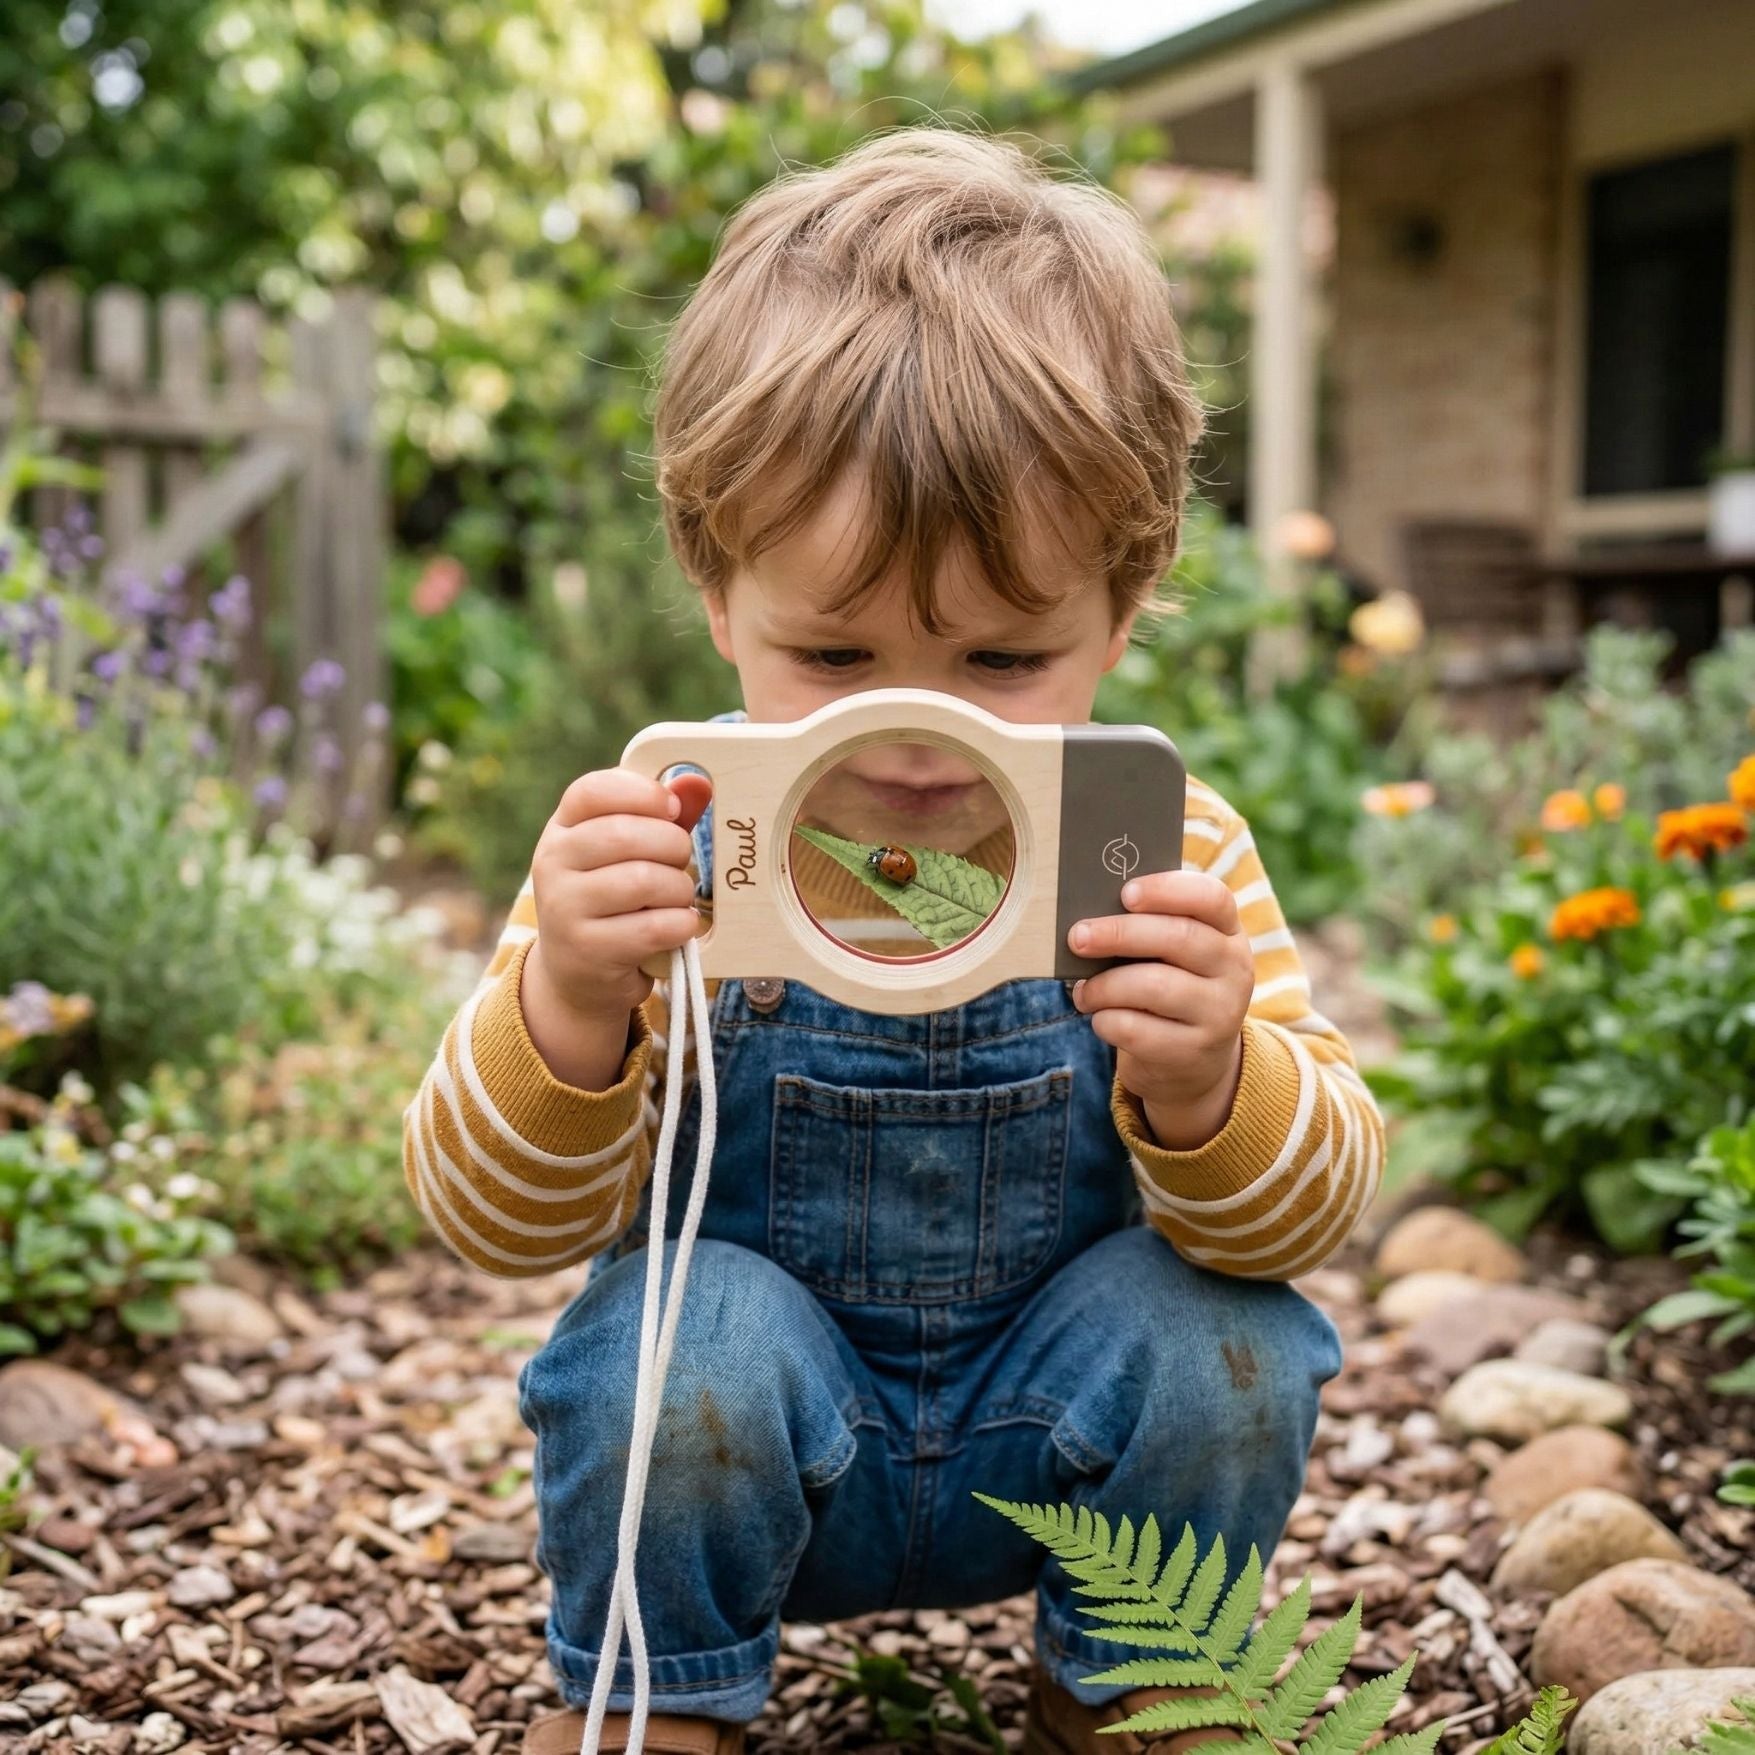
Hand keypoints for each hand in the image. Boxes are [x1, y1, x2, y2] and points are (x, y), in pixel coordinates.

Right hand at [521, 767, 711, 1087]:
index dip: (642, 793)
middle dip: (672, 845)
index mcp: (561, 829)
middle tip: (682, 863)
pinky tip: (680, 925)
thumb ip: (662, 817)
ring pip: (643, 880)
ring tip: (679, 897)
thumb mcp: (629, 854)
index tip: (672, 809)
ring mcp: (564, 908)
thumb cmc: (614, 901)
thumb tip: (697, 783)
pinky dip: (681, 924)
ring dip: (679, 888)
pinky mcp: (588, 950)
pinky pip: (654, 926)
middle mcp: (552, 864)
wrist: (578, 975)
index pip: (592, 791)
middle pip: (624, 834)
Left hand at [1067, 871, 1252, 1150]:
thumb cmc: (1169, 986)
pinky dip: (1107, 1021)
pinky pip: (1138, 1029)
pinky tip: (1099, 1018)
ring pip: (1155, 985)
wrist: (1194, 1061)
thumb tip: (1089, 917)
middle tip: (1077, 937)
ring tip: (1084, 991)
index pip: (1212, 897)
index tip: (1125, 893)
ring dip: (1105, 986)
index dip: (1167, 890)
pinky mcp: (1193, 1052)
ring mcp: (1220, 1013)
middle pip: (1179, 937)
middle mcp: (1234, 969)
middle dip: (1118, 934)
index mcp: (1228, 931)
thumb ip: (1146, 928)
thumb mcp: (1173, 955)